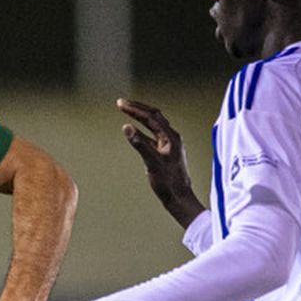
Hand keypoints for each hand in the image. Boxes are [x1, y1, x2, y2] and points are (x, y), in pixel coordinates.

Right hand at [117, 99, 204, 228]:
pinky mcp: (165, 152)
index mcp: (171, 137)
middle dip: (137, 108)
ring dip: (140, 117)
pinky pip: (152, 136)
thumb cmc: (168, 183)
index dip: (135, 109)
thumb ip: (139, 144)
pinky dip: (142, 130)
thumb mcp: (151, 163)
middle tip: (122, 103)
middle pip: (154, 116)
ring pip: (154, 125)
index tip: (120, 104)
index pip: (151, 117)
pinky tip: (134, 131)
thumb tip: (127, 127)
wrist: (179, 198)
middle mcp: (172, 138)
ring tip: (128, 111)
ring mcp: (169, 144)